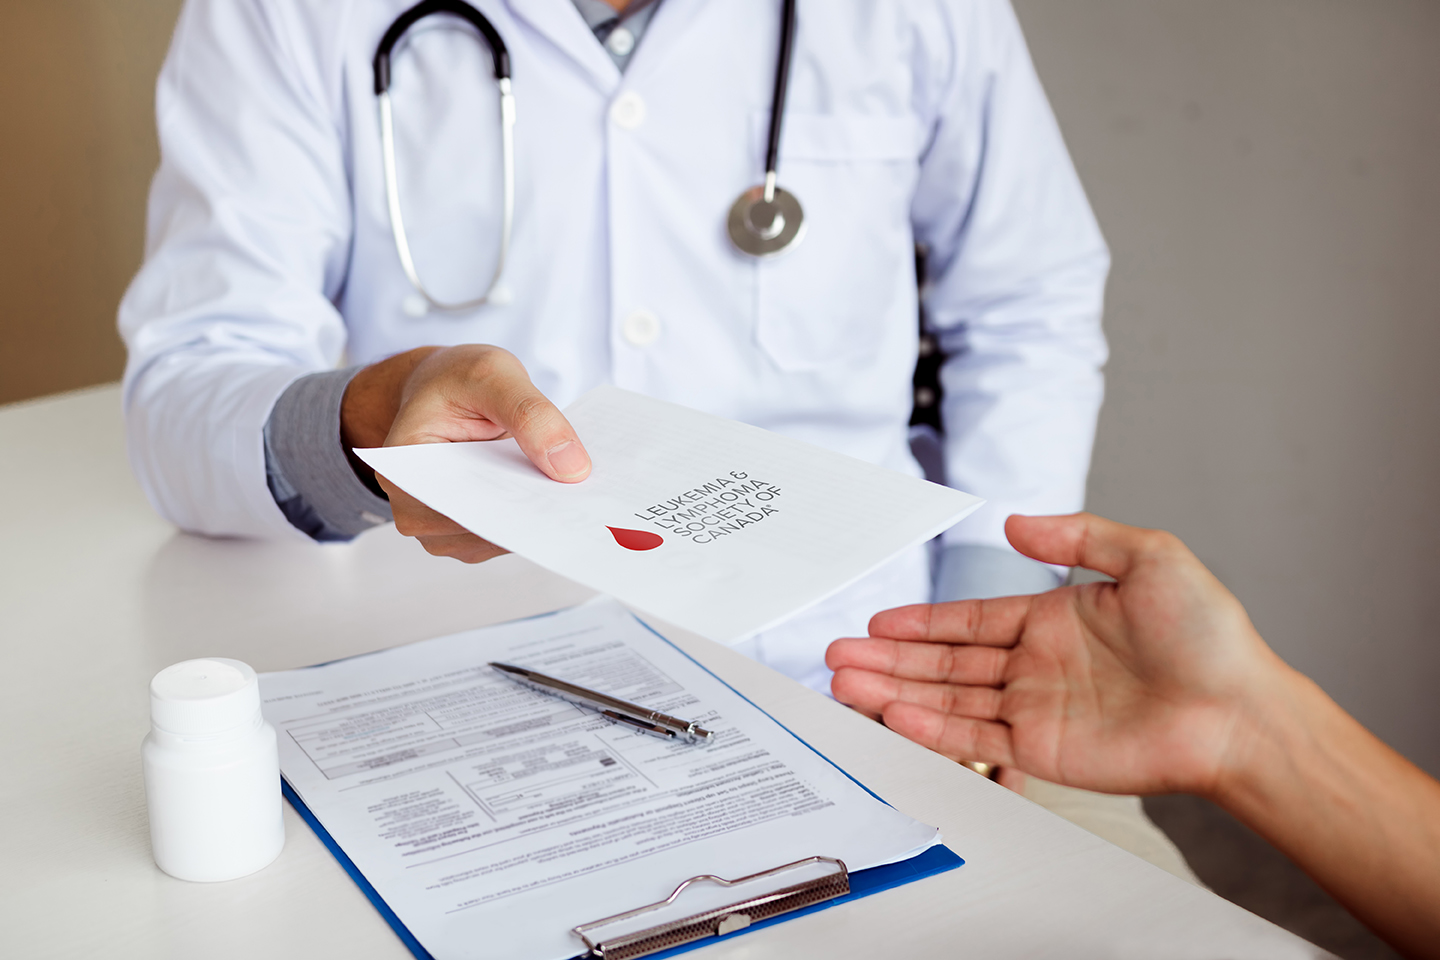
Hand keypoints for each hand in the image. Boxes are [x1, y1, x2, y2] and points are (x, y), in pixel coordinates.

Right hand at [341, 345, 590, 562]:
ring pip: (495, 538)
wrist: (451, 386)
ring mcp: (442, 524)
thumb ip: (531, 414)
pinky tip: (560, 497)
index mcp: (402, 466)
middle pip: (475, 528)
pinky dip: (534, 517)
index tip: (548, 504)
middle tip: (578, 503)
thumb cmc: (458, 378)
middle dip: (525, 515)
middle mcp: (414, 506)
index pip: (451, 503)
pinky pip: (506, 534)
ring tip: (574, 498)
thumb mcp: (493, 375)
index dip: (500, 508)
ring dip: (534, 520)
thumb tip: (571, 468)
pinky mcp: (471, 527)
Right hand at [827, 513, 1291, 797]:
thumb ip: (1077, 534)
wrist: (1240, 710)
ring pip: (947, 698)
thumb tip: (1014, 523)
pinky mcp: (1043, 750)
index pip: (968, 620)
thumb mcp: (1148, 556)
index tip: (876, 620)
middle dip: (888, 657)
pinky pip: (975, 735)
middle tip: (839, 653)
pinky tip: (894, 715)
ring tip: (846, 683)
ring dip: (895, 692)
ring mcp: (1036, 709)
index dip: (919, 620)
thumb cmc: (1209, 635)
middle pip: (944, 661)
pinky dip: (932, 727)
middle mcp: (1035, 666)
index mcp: (1052, 620)